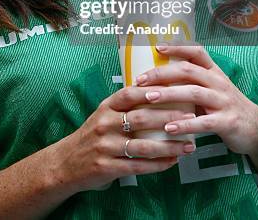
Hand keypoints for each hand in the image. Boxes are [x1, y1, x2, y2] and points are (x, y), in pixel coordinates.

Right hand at [55, 84, 196, 192]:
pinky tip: (173, 162)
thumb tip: (158, 91)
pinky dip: (157, 165)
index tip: (173, 89)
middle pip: (140, 118)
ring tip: (188, 145)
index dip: (150, 91)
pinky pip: (137, 166)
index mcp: (105, 107)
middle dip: (169, 118)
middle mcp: (104, 124)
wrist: (66, 163)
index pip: (128, 94)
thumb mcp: (103, 114)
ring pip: (142, 145)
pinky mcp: (107, 167)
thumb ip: (125, 105)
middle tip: (191, 117)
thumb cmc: (93, 135)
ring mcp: (105, 147)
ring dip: (169, 146)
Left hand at [135, 44, 257, 159]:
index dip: (177, 47)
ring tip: (149, 98)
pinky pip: (204, 122)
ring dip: (169, 94)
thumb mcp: (213, 90)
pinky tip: (169, 128)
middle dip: (162, 73)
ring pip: (194, 93)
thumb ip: (192, 84)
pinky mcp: (227, 122)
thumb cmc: (227, 108)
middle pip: (188, 70)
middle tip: (140, 80)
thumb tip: (158, 80)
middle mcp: (219, 82)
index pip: (196, 52)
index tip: (157, 47)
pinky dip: (185, 124)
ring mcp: (224, 101)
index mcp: (214, 72)